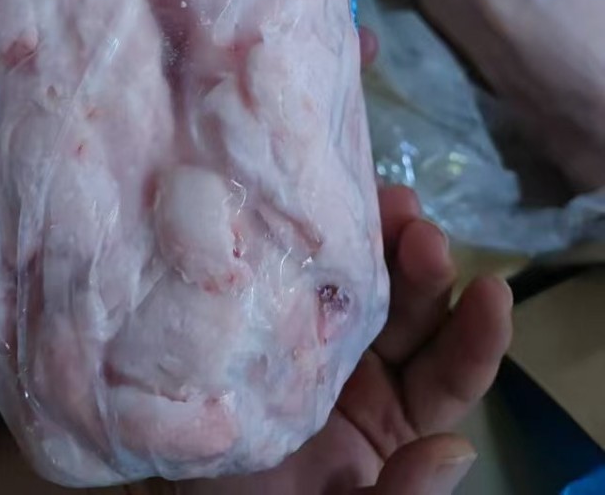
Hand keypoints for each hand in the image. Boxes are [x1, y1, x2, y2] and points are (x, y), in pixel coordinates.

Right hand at [183, 187, 512, 494]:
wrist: (173, 490)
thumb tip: (456, 449)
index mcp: (395, 419)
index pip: (450, 373)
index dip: (477, 334)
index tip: (492, 290)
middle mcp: (366, 369)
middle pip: (410, 310)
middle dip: (423, 266)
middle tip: (419, 230)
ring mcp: (318, 332)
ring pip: (364, 277)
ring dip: (383, 236)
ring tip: (390, 201)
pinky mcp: (273, 307)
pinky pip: (303, 267)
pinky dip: (324, 234)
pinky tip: (329, 203)